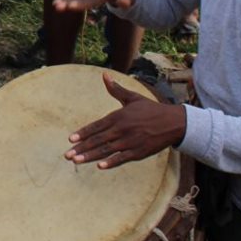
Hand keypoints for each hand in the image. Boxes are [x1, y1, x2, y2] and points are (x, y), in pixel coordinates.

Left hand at [64, 73, 186, 168]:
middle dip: (82, 147)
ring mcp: (130, 142)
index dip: (83, 133)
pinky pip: (122, 158)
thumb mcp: (133, 97)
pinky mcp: (139, 152)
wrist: (174, 122)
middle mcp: (122, 129)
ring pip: (107, 150)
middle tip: (67, 155)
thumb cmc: (151, 109)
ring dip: (91, 156)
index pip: (96, 126)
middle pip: (98, 140)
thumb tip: (104, 75)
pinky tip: (100, 166)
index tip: (70, 139)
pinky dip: (111, 162)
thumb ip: (116, 89)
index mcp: (119, 116)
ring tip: (76, 161)